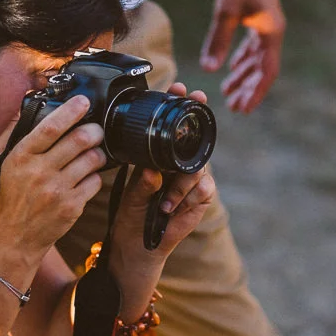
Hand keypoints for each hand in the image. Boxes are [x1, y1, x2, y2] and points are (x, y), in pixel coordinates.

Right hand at [0, 95, 105, 259]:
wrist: (15, 236)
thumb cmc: (10, 194)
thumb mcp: (0, 161)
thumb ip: (11, 132)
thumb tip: (26, 105)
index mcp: (21, 156)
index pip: (50, 127)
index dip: (71, 111)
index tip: (83, 102)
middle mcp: (40, 172)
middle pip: (79, 140)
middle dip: (94, 130)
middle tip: (96, 130)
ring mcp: (57, 190)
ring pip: (92, 159)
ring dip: (98, 152)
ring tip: (94, 152)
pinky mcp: (72, 207)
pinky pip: (95, 182)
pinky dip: (96, 176)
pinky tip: (87, 176)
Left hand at [107, 85, 216, 316]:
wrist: (137, 248)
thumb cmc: (130, 218)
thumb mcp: (130, 196)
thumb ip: (142, 181)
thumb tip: (152, 169)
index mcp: (158, 157)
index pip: (172, 128)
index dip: (181, 105)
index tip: (182, 87)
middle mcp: (177, 165)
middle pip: (194, 140)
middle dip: (196, 123)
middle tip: (195, 105)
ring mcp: (190, 181)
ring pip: (199, 167)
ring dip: (182, 181)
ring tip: (164, 200)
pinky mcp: (199, 200)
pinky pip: (204, 189)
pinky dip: (189, 197)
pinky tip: (172, 207)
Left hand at [199, 0, 285, 113]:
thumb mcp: (226, 13)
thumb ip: (218, 41)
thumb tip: (208, 69)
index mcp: (271, 32)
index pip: (267, 71)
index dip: (257, 91)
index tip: (246, 107)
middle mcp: (272, 32)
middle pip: (263, 69)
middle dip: (249, 89)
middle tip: (235, 107)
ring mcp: (267, 27)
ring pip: (257, 59)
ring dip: (244, 76)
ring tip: (228, 92)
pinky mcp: (259, 21)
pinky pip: (253, 47)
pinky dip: (243, 60)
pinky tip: (232, 69)